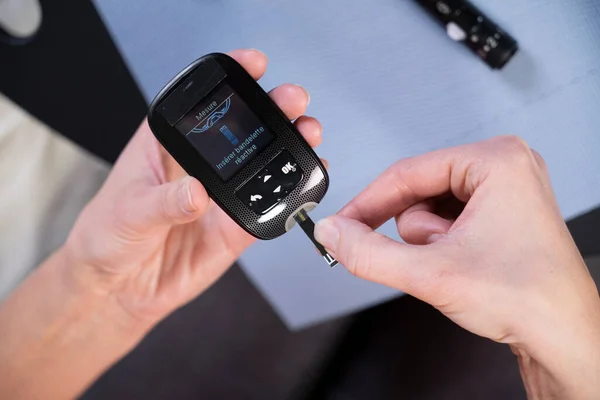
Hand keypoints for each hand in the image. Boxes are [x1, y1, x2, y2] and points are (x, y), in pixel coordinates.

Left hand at [63, 49, 322, 324]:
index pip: (203, 103)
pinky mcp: (235, 226)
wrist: (119, 287)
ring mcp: (222, 194)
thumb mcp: (129, 210)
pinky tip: (307, 178)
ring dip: (290, 145)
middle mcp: (201, 164)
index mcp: (169, 145)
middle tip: (292, 100)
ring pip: (263, 162)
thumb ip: (164, 202)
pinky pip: (269, 206)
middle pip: (243, 128)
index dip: (230, 80)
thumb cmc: (108, 236)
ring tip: (308, 133)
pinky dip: (292, 193)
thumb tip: (197, 193)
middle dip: (272, 108)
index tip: (253, 64)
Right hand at [314, 136, 599, 397]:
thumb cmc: (529, 298)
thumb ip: (369, 252)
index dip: (365, 203)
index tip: (341, 225)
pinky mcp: (502, 210)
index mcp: (496, 160)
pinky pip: (448, 218)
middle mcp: (504, 166)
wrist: (564, 337)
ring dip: (429, 241)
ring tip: (456, 263)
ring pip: (430, 206)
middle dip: (415, 232)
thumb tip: (334, 234)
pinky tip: (463, 262)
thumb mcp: (431, 273)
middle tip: (425, 260)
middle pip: (418, 190)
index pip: (405, 173)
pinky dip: (442, 243)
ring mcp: (505, 188)